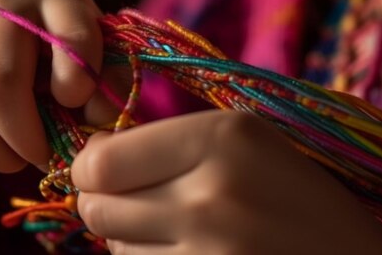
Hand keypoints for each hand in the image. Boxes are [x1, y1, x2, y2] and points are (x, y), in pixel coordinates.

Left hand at [72, 110, 381, 253]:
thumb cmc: (293, 194)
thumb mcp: (241, 142)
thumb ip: (164, 142)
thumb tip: (88, 160)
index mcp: (221, 138)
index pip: (102, 162)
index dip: (89, 168)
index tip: (100, 170)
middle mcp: (210, 195)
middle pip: (98, 207)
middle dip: (104, 202)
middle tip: (134, 200)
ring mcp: (209, 253)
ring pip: (115, 246)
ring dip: (129, 237)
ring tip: (175, 228)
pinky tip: (186, 253)